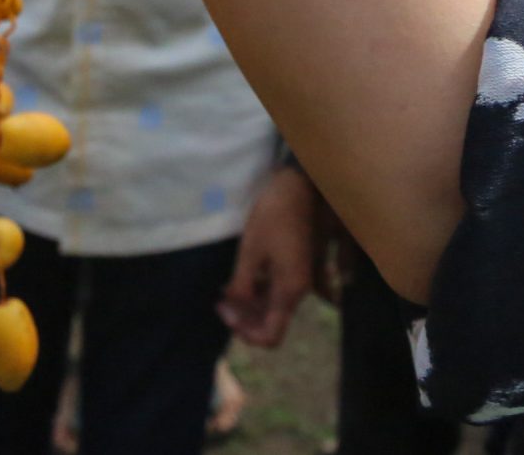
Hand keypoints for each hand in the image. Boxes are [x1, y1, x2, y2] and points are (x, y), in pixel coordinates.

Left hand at [219, 165, 318, 347]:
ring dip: (250, 304)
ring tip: (227, 288)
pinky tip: (243, 277)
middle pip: (271, 322)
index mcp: (290, 290)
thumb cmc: (274, 216)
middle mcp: (299, 290)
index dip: (244, 332)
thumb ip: (242, 286)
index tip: (225, 309)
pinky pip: (279, 290)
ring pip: (274, 306)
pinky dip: (260, 290)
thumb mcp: (251, 252)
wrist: (299, 186)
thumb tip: (232, 307)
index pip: (270, 336)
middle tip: (221, 300)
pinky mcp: (299, 267)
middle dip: (244, 318)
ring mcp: (301, 279)